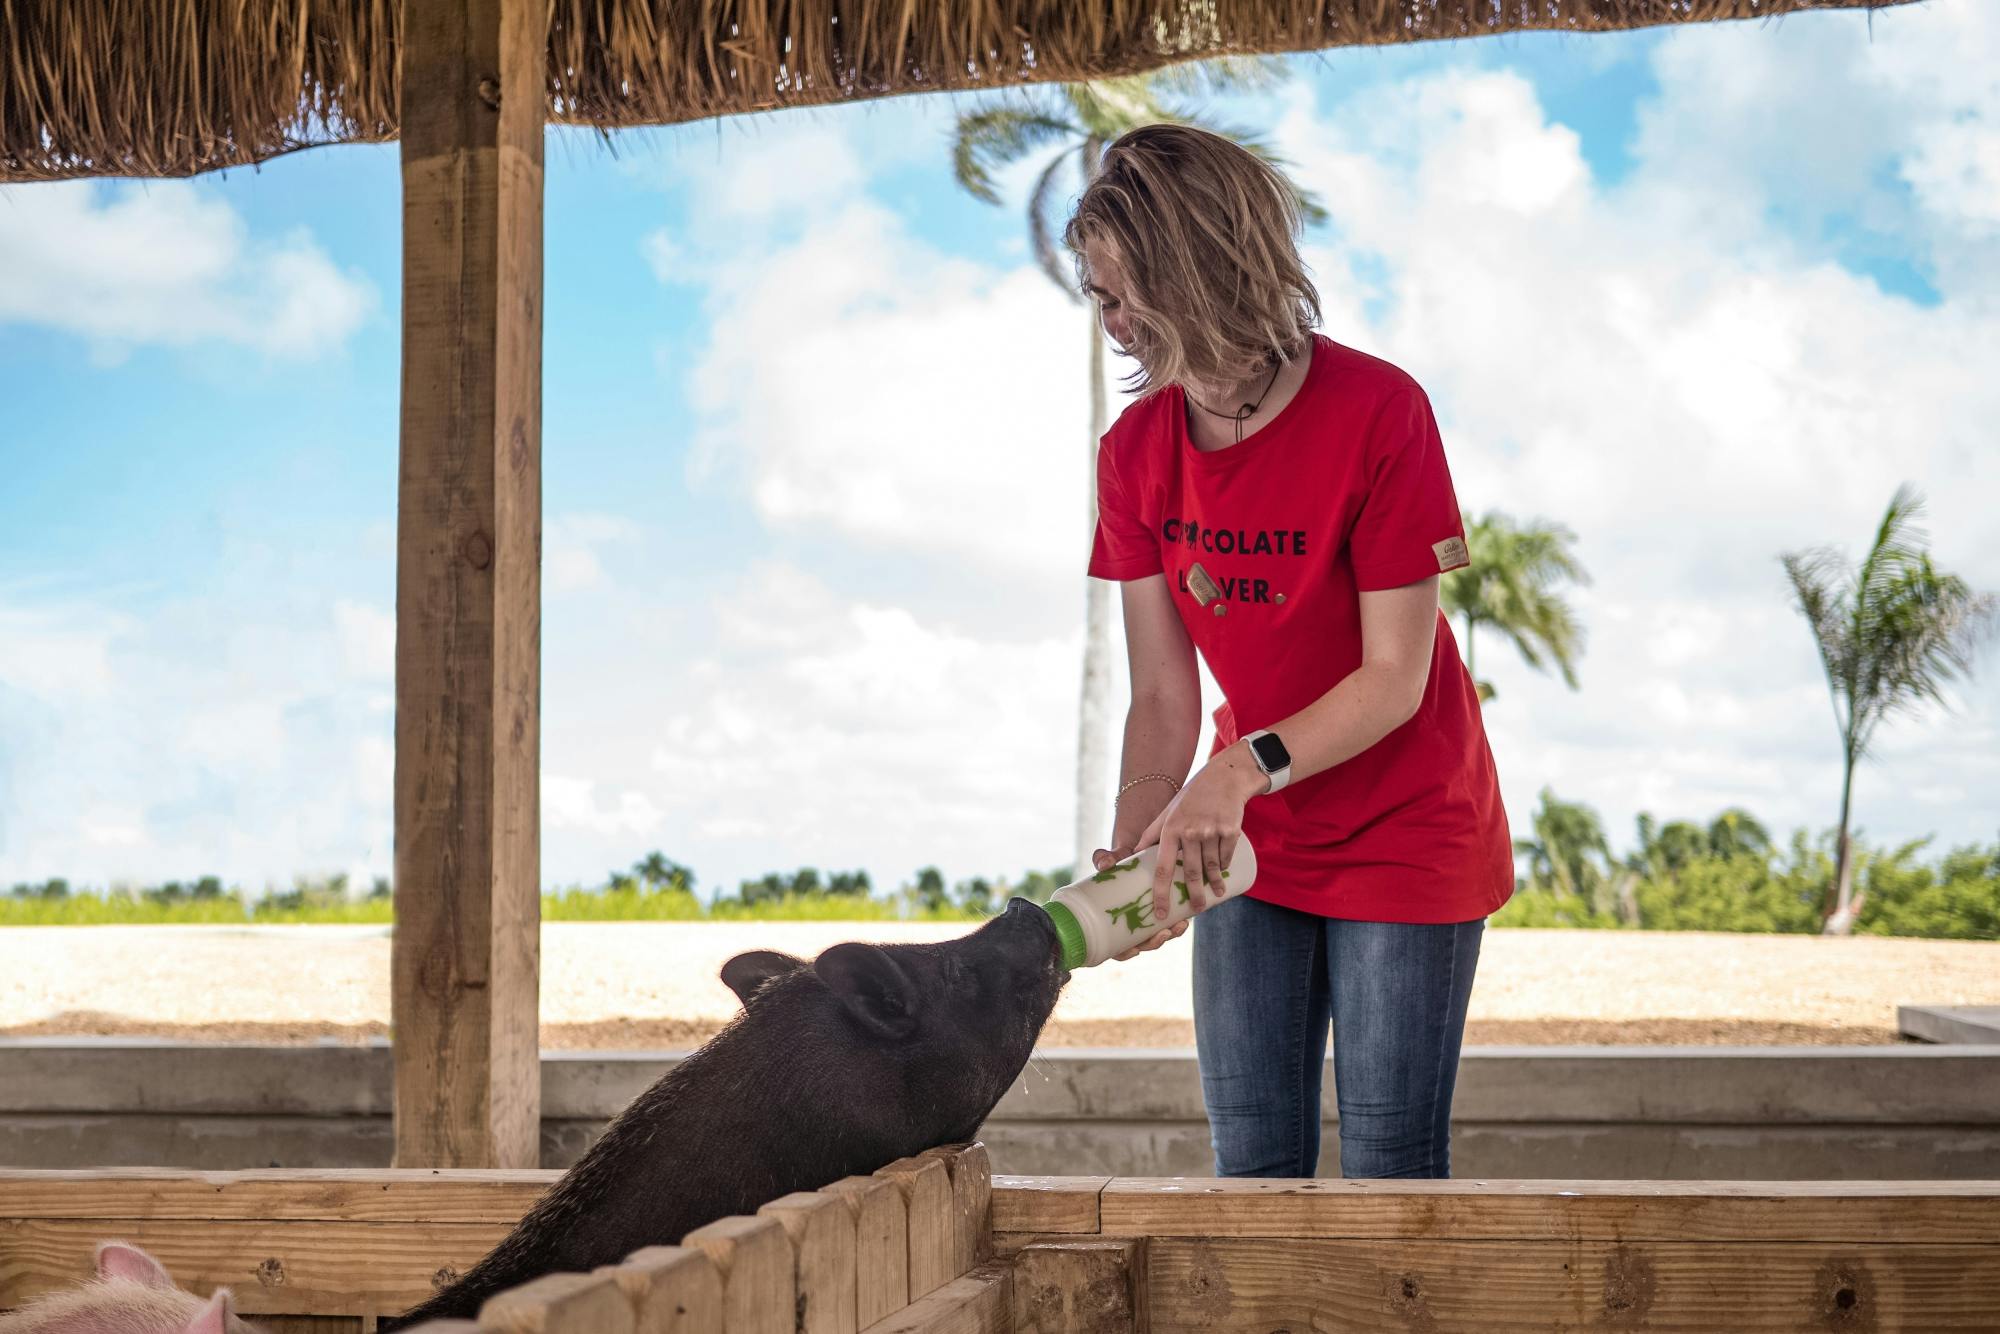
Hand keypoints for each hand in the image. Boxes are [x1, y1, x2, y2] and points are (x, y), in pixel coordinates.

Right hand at [1091, 844, 1186, 960]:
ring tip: (1181, 924)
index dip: (1124, 954)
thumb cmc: (1119, 860)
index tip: (1134, 951)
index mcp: (1112, 920)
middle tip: (1165, 933)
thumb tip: (1104, 864)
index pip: (1115, 947)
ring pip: (1158, 937)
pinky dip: (1177, 925)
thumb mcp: (1112, 859)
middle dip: (1154, 943)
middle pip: (1141, 945)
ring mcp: (1146, 919)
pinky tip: (1185, 919)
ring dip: (1171, 934)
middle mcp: (1130, 924)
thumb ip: (1105, 859)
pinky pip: (1170, 924)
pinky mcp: (1162, 910)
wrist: (1136, 848)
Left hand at [1135, 743, 1264, 928]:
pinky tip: (1223, 872)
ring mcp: (1211, 831)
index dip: (1160, 894)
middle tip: (1197, 910)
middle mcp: (1189, 832)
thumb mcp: (1168, 812)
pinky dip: (1224, 866)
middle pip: (1190, 873)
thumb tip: (1136, 855)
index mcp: (1170, 830)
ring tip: (1215, 894)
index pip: (1163, 869)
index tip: (1160, 913)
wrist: (1223, 778)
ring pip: (1211, 867)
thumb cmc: (1191, 798)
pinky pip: (1225, 857)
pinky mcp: (1230, 830)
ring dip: (1213, 884)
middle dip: (1194, 896)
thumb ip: (1152, 834)